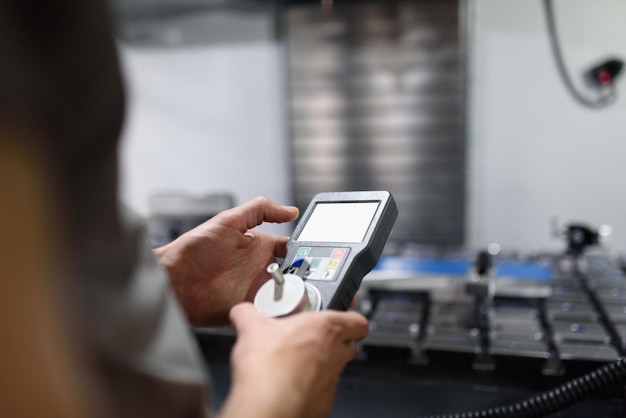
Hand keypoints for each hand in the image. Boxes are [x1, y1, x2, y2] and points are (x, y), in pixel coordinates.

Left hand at [154, 196, 298, 325]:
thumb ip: (260, 210)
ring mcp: (255, 291)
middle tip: (312, 278)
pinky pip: (271, 313)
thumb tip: (290, 210)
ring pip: (287, 295)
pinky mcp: (249, 310)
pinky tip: (285, 310)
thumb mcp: (228, 220)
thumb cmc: (193, 250)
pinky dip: (281, 313)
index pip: (292, 249)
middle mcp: (260, 269)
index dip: (306, 252)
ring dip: (296, 296)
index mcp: (259, 247)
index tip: (318, 255)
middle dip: (306, 276)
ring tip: (302, 295)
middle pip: (294, 274)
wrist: (173, 282)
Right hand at [221, 303, 368, 417]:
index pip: (358, 321)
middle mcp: (335, 354)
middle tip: (309, 337)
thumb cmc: (270, 368)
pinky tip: (287, 383)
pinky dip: (308, 386)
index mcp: (326, 328)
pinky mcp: (322, 403)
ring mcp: (331, 381)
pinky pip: (321, 391)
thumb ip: (248, 313)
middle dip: (333, 340)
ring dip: (318, 364)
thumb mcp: (251, 327)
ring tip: (293, 361)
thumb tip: (243, 311)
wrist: (269, 407)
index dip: (351, 318)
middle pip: (348, 344)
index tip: (338, 317)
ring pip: (334, 368)